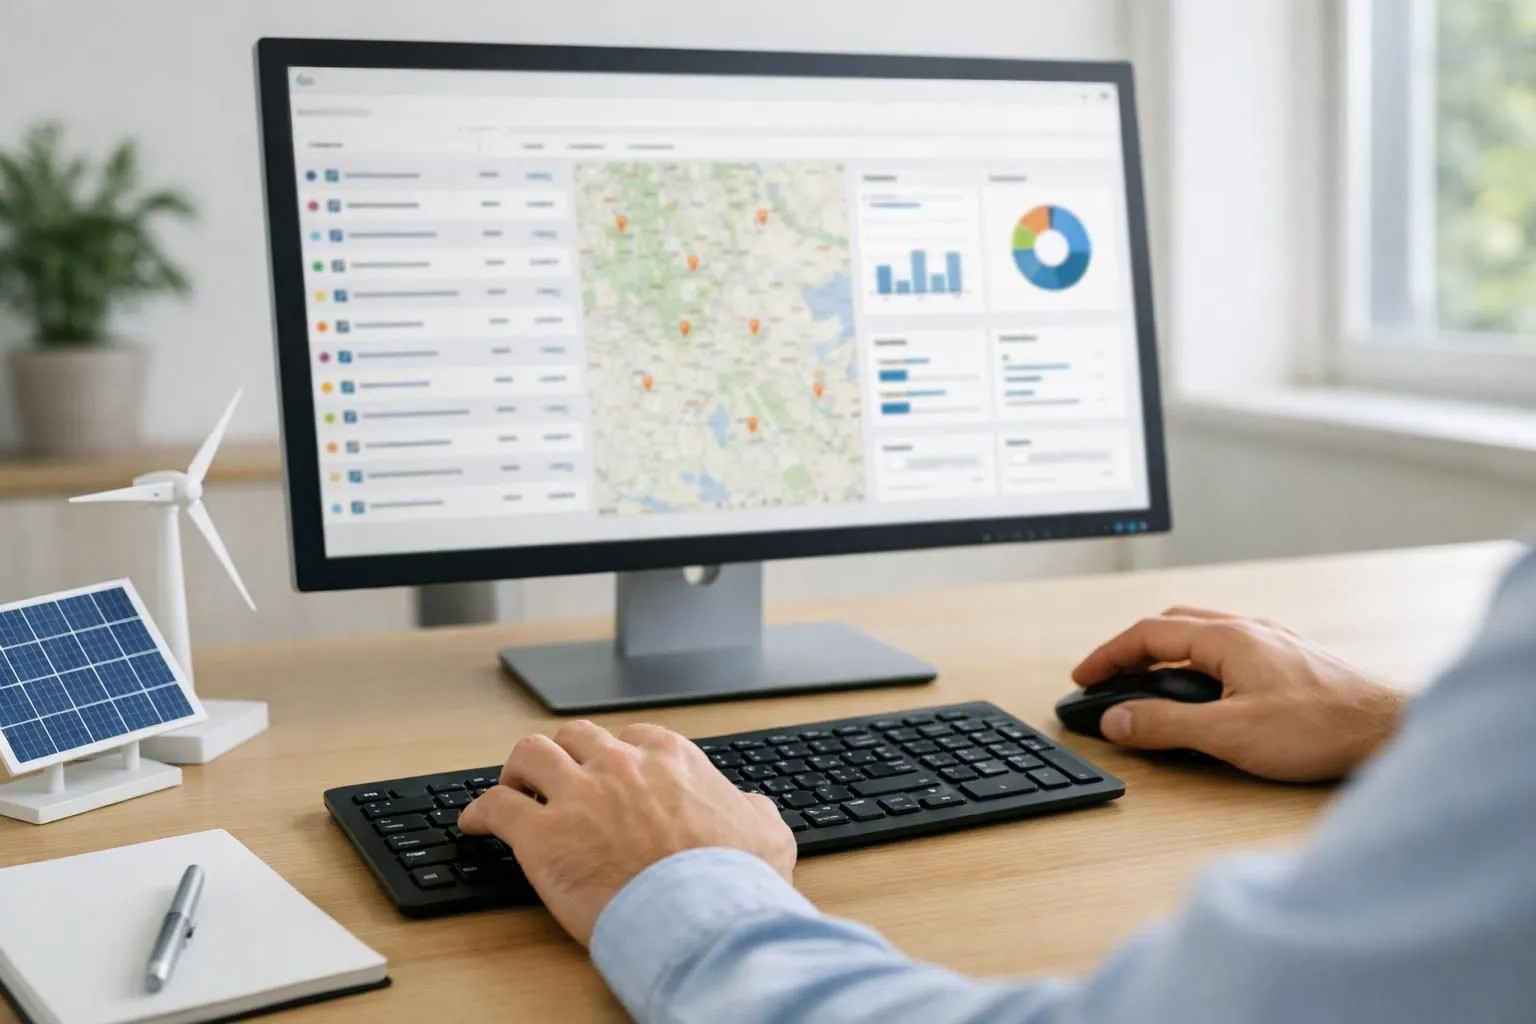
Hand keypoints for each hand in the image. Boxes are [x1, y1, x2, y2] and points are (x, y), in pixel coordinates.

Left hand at [458, 721, 796, 945]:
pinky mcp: (541, 835)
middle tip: (555, 778)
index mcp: (670, 759)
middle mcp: (619, 765)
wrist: (702, 916)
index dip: (616, 756)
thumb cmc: (733, 880)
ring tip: (511, 789)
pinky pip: (495, 807)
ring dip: (517, 771)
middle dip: (564, 754)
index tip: (609, 774)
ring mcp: (577, 795)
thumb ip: (753, 810)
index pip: (631, 737)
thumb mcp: (766, 832)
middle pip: (575, 736)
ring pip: (528, 755)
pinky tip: (473, 824)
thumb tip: (752, 808)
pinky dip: (479, 812)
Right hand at [1072, 607, 1407, 781]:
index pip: (1147, 635)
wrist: (1391, 731)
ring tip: (1146, 686)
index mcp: (1227, 637)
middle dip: (1132, 650)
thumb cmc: (1323, 728)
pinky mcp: (1291, 662)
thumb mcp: (1230, 733)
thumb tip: (1116, 719)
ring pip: (1201, 636)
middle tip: (1107, 678)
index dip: (1107, 656)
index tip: (1083, 677)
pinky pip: (1227, 650)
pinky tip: (1205, 690)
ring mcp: (1272, 643)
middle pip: (1171, 627)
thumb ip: (1166, 726)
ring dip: (1165, 655)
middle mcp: (1248, 630)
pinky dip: (1197, 664)